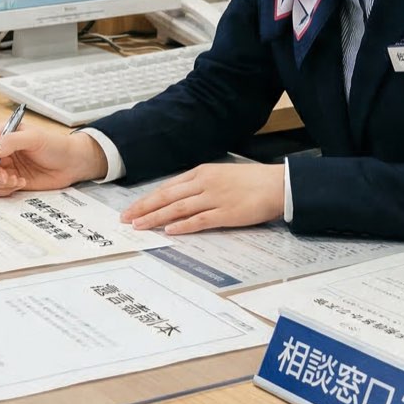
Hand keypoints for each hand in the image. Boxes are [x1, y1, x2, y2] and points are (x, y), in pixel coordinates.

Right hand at [0, 124, 106, 196]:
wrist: (72, 164)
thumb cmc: (56, 145)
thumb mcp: (35, 138)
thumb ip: (12, 141)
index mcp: (4, 134)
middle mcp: (2, 151)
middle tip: (4, 176)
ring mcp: (7, 167)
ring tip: (16, 180)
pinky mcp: (13, 181)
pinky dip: (6, 189)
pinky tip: (21, 183)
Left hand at [121, 163, 285, 234]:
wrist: (277, 184)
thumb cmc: (251, 181)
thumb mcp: (221, 175)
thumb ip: (201, 184)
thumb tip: (181, 195)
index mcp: (201, 173)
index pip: (167, 187)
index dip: (148, 198)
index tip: (132, 208)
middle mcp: (204, 184)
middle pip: (167, 197)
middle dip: (143, 208)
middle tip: (126, 218)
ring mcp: (214, 198)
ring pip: (178, 208)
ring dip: (155, 217)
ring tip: (139, 226)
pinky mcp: (226, 213)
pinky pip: (199, 220)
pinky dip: (182, 225)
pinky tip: (168, 230)